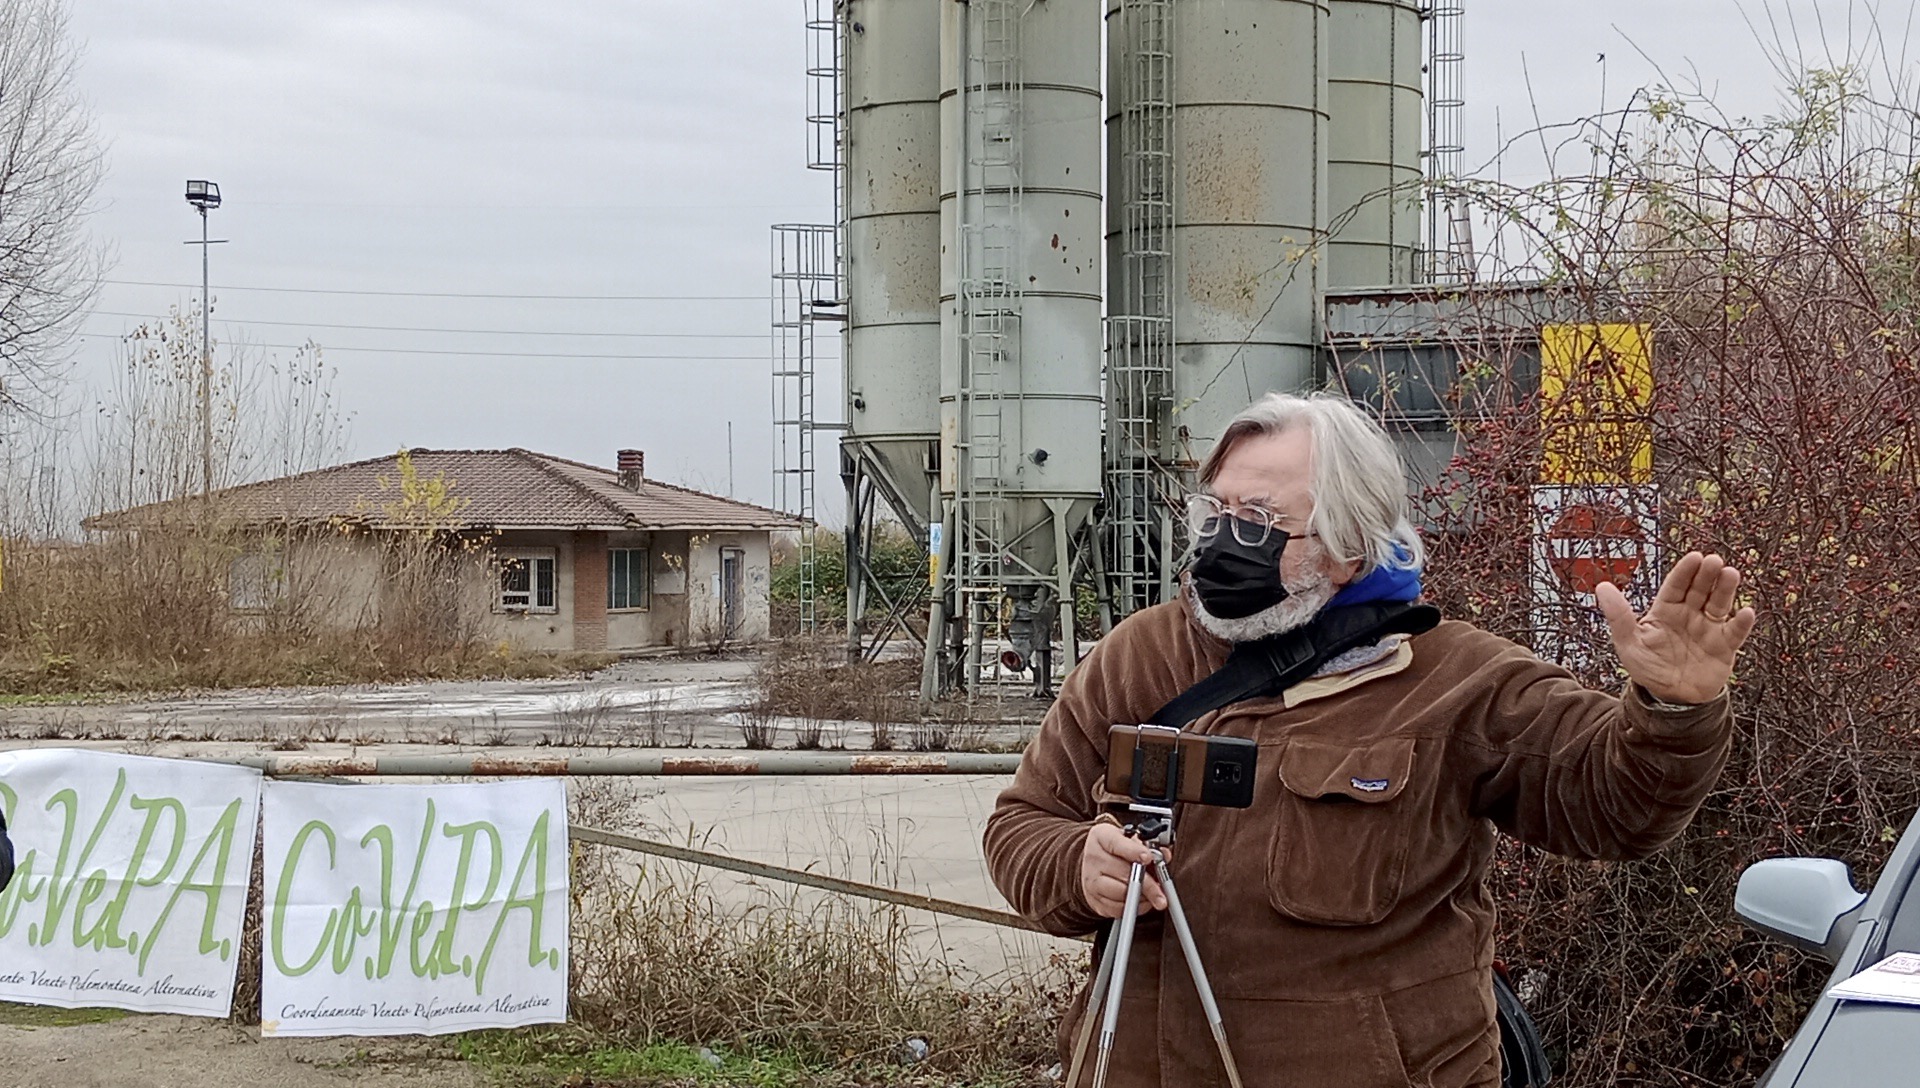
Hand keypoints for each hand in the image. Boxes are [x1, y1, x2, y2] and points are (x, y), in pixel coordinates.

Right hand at [1080, 821, 1168, 918]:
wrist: (1096, 861)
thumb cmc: (1116, 848)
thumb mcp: (1130, 837)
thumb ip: (1148, 845)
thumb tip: (1164, 855)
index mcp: (1101, 837)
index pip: (1116, 843)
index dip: (1134, 852)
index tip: (1148, 858)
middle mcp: (1093, 858)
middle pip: (1122, 873)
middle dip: (1147, 883)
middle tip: (1161, 890)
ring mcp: (1091, 881)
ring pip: (1120, 893)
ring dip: (1142, 897)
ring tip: (1155, 896)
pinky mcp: (1094, 900)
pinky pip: (1117, 909)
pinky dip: (1134, 908)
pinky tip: (1143, 901)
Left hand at [1597, 551, 1757, 704]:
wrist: (1669, 698)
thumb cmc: (1648, 668)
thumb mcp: (1629, 642)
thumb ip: (1619, 616)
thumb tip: (1602, 587)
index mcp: (1666, 610)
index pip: (1676, 586)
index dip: (1685, 571)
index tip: (1694, 557)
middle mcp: (1690, 615)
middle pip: (1700, 590)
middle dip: (1707, 575)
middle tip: (1714, 560)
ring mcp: (1708, 629)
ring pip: (1719, 604)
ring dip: (1726, 590)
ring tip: (1730, 573)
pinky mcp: (1724, 647)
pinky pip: (1735, 633)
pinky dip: (1741, 623)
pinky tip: (1745, 612)